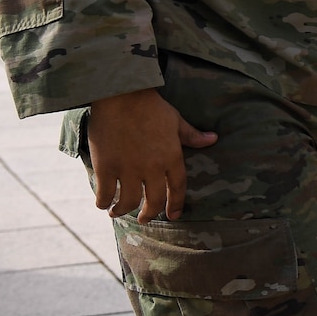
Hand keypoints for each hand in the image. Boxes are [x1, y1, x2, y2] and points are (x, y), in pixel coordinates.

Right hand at [87, 88, 218, 222]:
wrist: (121, 96)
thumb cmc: (151, 106)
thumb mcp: (176, 121)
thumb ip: (192, 135)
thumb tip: (213, 139)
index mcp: (172, 158)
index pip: (177, 189)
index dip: (175, 204)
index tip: (173, 215)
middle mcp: (152, 168)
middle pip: (153, 200)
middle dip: (149, 213)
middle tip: (144, 219)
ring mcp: (128, 169)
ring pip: (128, 201)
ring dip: (123, 211)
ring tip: (118, 213)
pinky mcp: (106, 167)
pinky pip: (105, 193)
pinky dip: (104, 202)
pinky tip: (103, 204)